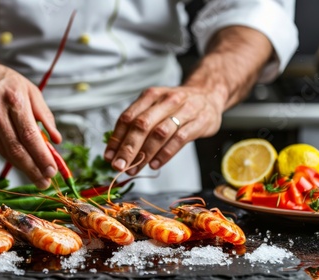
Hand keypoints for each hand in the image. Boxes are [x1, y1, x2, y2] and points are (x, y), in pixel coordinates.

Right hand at [0, 18, 61, 188]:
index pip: (29, 135)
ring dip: (23, 168)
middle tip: (45, 182)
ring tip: (38, 177)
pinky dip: (11, 156)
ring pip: (5, 152)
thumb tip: (56, 139)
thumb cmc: (7, 83)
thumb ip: (45, 116)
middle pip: (16, 148)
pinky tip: (22, 161)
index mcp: (14, 99)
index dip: (41, 156)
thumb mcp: (32, 91)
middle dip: (32, 169)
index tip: (51, 170)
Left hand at [104, 85, 221, 174]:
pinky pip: (179, 139)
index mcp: (150, 95)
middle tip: (118, 166)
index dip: (116, 138)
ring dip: (145, 154)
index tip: (109, 156)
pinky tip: (154, 164)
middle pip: (142, 125)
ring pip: (160, 133)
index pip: (128, 117)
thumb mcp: (156, 107)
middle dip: (128, 148)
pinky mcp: (200, 121)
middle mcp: (166, 100)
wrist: (209, 95)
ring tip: (135, 169)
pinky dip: (165, 154)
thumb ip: (138, 125)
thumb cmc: (176, 107)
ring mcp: (185, 109)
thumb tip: (116, 150)